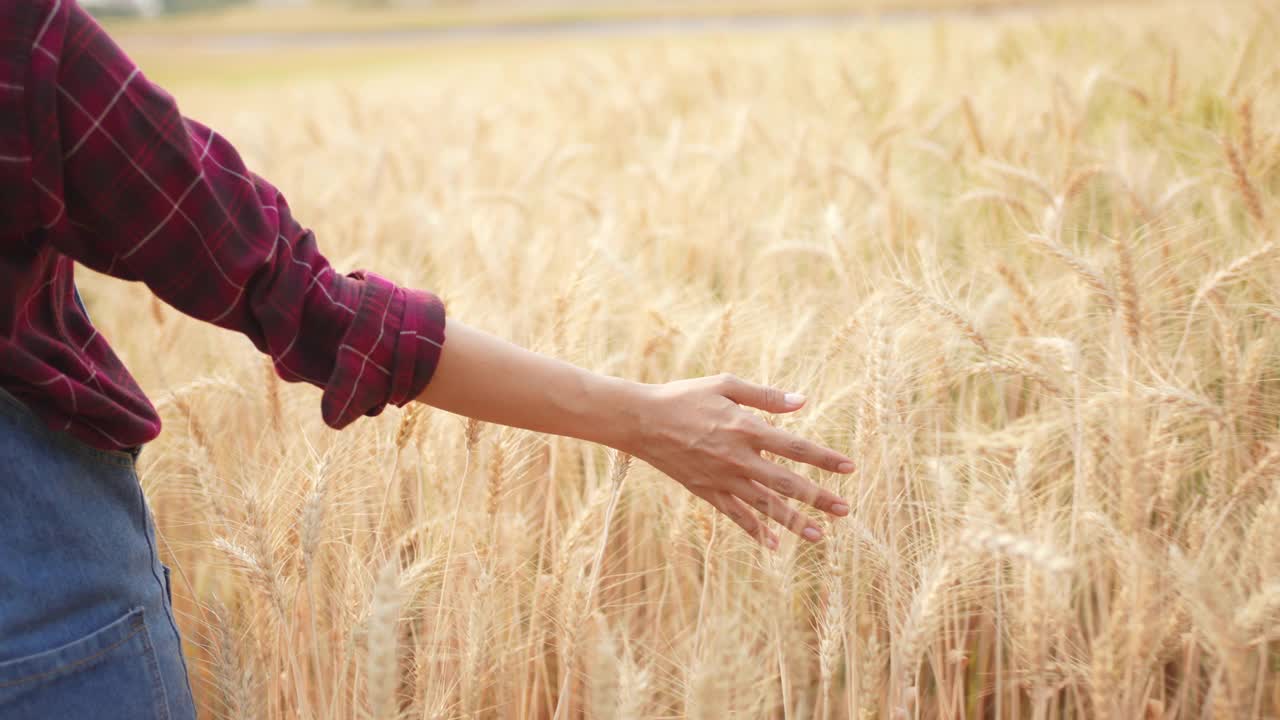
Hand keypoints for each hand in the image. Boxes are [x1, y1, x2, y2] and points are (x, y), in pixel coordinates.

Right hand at [619, 373, 853, 548]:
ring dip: (794, 521)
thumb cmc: (685, 396)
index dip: (823, 458)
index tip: (849, 469)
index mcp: (746, 428)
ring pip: (765, 505)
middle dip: (818, 497)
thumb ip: (764, 396)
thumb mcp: (725, 385)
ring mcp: (722, 478)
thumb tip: (801, 401)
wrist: (642, 420)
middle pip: (786, 482)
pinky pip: (735, 515)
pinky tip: (774, 544)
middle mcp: (738, 458)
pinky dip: (755, 530)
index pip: (795, 446)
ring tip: (820, 536)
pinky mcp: (706, 492)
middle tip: (845, 510)